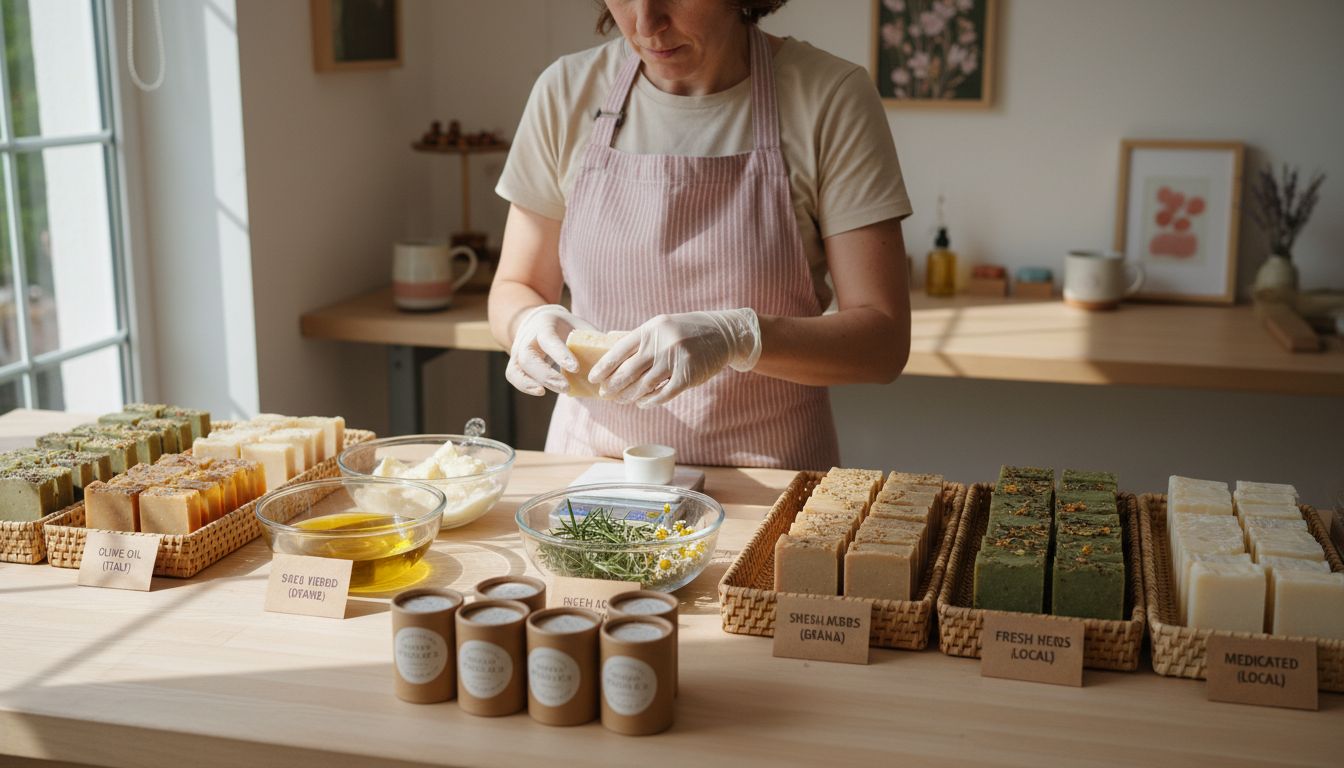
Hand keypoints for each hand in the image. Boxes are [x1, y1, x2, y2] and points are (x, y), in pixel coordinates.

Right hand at [505, 304, 594, 395]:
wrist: (541, 321)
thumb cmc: (568, 327)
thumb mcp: (580, 327)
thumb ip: (595, 339)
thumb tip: (622, 351)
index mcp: (545, 325)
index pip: (549, 339)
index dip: (560, 354)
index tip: (575, 367)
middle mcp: (528, 337)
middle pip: (528, 357)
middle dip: (547, 374)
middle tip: (566, 387)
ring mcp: (518, 350)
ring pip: (517, 367)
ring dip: (532, 383)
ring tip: (551, 392)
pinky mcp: (515, 362)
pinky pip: (513, 375)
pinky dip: (524, 385)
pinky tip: (541, 392)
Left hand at [589, 308, 760, 407]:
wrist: (722, 334)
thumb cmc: (686, 331)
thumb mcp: (661, 326)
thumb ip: (637, 337)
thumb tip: (608, 344)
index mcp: (651, 329)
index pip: (619, 350)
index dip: (604, 366)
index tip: (593, 378)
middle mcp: (661, 343)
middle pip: (629, 370)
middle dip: (613, 385)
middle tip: (604, 394)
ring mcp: (676, 360)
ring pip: (644, 385)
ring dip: (629, 396)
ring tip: (621, 400)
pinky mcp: (689, 376)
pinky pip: (664, 394)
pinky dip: (650, 401)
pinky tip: (642, 403)